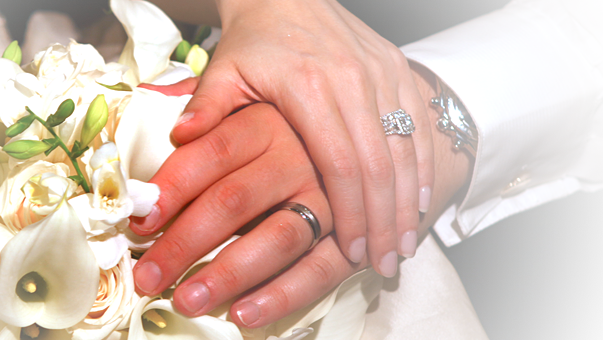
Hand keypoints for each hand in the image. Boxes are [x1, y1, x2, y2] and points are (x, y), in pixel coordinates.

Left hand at [155, 0, 435, 275]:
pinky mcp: (395, 71)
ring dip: (408, 201)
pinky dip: (421, 169)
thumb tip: (181, 140)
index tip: (354, 251)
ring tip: (404, 246)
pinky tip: (420, 203)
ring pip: (404, 149)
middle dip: (386, 219)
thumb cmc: (254, 38)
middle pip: (379, 164)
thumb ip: (205, 106)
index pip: (340, 161)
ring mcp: (380, 75)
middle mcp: (354, 80)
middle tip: (386, 262)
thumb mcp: (223, 68)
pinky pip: (417, 127)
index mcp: (310, 85)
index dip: (351, 211)